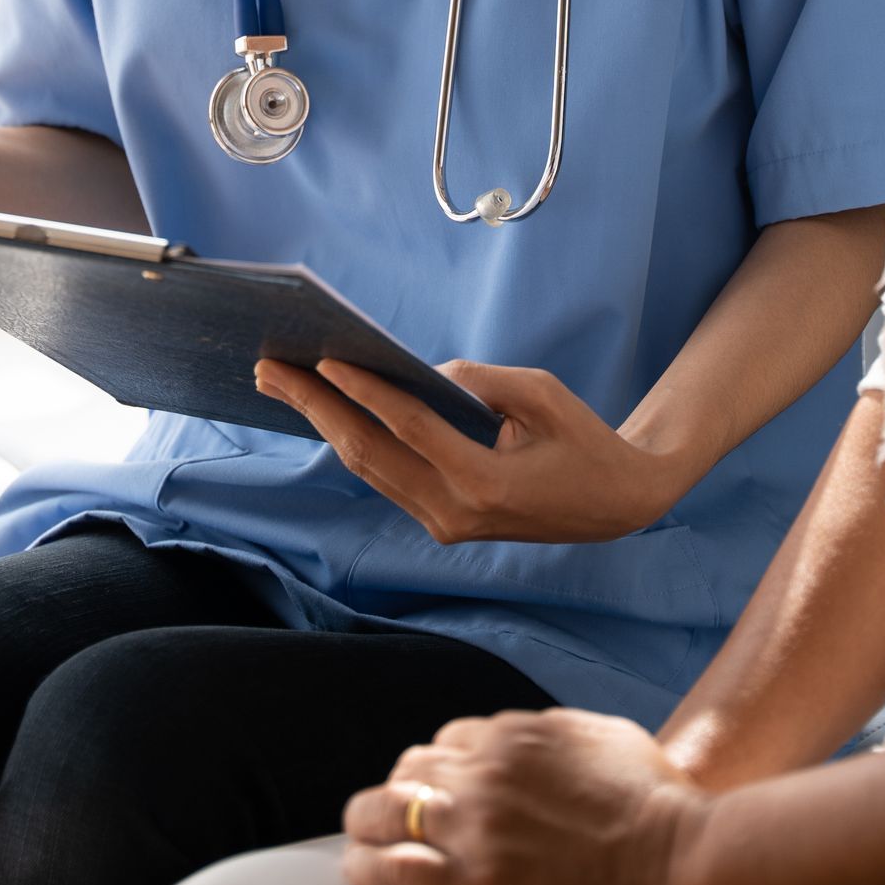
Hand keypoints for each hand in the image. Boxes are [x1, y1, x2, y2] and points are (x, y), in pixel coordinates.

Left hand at [252, 356, 675, 544]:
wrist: (614, 504)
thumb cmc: (582, 439)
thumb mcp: (541, 395)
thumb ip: (479, 381)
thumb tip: (423, 374)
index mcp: (483, 482)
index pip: (407, 428)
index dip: (363, 391)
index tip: (321, 359)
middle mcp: (454, 512)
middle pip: (369, 453)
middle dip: (315, 408)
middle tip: (270, 369)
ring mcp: (444, 524)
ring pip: (370, 469)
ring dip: (324, 425)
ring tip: (282, 385)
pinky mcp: (442, 522)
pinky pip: (388, 477)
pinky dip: (354, 441)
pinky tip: (327, 412)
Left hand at [342, 708, 706, 884]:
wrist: (688, 865)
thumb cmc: (667, 809)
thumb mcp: (611, 741)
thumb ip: (565, 737)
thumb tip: (549, 738)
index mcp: (519, 732)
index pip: (447, 742)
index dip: (434, 775)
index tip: (434, 802)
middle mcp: (487, 767)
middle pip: (408, 771)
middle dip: (395, 800)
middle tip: (390, 830)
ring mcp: (476, 823)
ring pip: (384, 815)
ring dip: (369, 835)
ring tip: (362, 857)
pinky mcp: (475, 883)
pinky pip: (393, 872)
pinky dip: (372, 877)